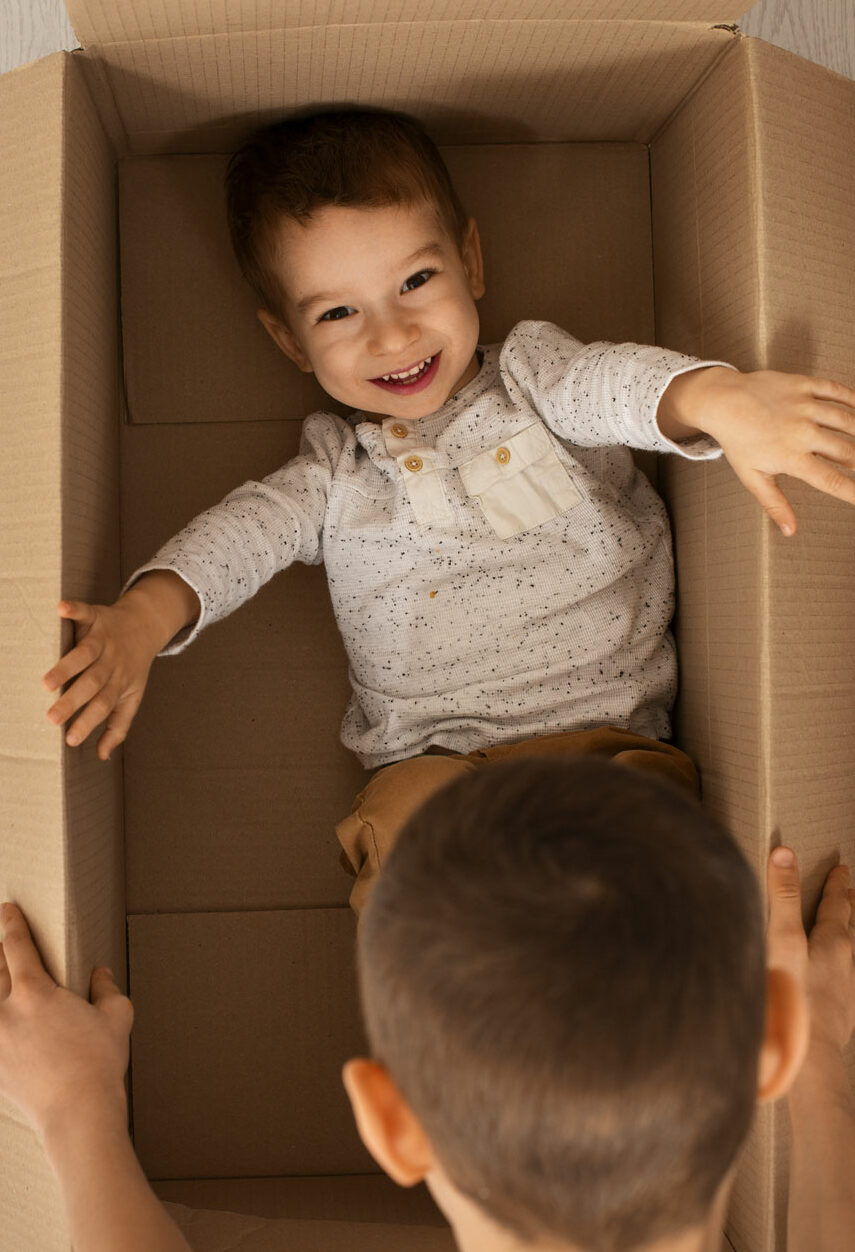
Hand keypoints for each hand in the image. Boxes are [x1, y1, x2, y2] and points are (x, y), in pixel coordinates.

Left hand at [0, 902, 131, 1144]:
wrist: (77, 1114)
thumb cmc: (99, 1064)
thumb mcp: (116, 1017)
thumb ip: (106, 990)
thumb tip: (100, 975)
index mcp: (35, 992)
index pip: (15, 946)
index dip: (10, 923)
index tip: (6, 910)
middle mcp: (6, 1012)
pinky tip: (1, 1020)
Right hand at [42, 571, 198, 759]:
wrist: (147, 624)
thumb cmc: (132, 666)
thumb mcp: (131, 696)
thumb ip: (118, 725)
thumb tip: (101, 755)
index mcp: (119, 682)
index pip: (103, 706)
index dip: (88, 722)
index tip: (70, 740)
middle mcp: (111, 661)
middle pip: (93, 683)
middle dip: (73, 701)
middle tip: (51, 718)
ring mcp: (103, 638)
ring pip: (85, 654)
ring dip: (67, 667)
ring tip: (46, 682)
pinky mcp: (96, 616)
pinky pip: (85, 612)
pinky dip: (73, 609)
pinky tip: (59, 609)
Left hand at [659, 367, 854, 534]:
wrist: (721, 401)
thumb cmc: (737, 441)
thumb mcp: (751, 477)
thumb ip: (774, 503)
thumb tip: (790, 530)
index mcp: (791, 457)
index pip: (831, 480)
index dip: (853, 491)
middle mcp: (801, 432)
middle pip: (845, 451)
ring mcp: (804, 406)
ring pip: (846, 420)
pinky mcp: (803, 385)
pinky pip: (835, 390)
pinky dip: (851, 399)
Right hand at [766, 847, 854, 1052]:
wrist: (808, 1059)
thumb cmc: (790, 997)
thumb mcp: (782, 939)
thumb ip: (784, 897)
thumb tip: (786, 852)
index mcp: (834, 942)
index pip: (838, 905)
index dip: (838, 886)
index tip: (842, 871)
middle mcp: (848, 965)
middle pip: (851, 928)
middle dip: (850, 909)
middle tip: (851, 893)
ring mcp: (848, 993)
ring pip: (854, 957)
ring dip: (850, 939)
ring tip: (848, 933)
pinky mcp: (842, 1017)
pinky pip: (849, 984)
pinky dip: (845, 972)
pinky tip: (841, 982)